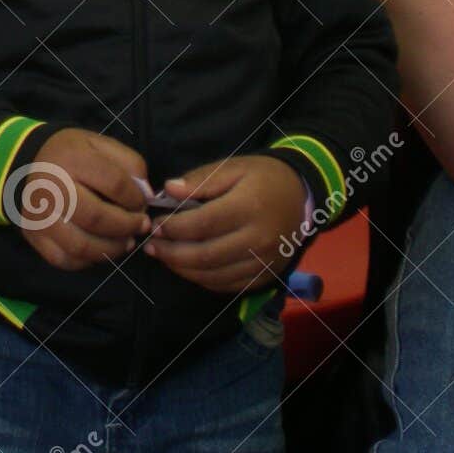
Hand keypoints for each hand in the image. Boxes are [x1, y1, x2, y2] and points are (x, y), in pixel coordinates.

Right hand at [18, 128, 149, 270]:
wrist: (24, 163)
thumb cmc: (69, 154)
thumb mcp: (98, 144)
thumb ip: (128, 163)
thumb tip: (145, 194)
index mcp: (71, 159)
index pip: (114, 184)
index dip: (136, 198)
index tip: (142, 203)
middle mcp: (52, 189)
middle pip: (98, 219)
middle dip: (127, 226)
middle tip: (140, 226)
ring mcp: (40, 216)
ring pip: (82, 246)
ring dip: (112, 249)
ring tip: (126, 242)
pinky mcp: (33, 235)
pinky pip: (65, 259)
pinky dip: (88, 261)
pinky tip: (101, 250)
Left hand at [143, 155, 304, 294]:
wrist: (302, 196)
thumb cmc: (263, 177)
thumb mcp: (233, 167)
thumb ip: (200, 180)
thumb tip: (168, 190)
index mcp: (249, 208)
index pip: (202, 224)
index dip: (173, 227)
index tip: (155, 223)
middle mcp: (258, 240)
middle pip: (205, 255)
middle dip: (171, 252)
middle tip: (151, 244)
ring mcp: (263, 262)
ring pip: (214, 275)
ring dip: (182, 269)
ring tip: (163, 255)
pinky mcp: (265, 276)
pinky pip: (228, 285)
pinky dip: (203, 280)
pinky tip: (187, 267)